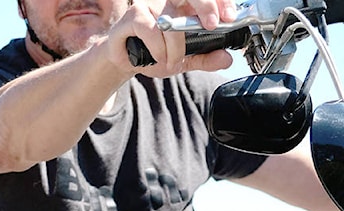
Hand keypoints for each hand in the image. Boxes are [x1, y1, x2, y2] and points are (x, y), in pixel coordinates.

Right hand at [103, 0, 233, 74]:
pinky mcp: (133, 15)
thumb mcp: (184, 59)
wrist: (124, 61)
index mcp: (185, 6)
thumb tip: (226, 59)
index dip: (220, 2)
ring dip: (176, 46)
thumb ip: (205, 58)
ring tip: (173, 62)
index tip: (229, 17)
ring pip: (170, 20)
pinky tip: (159, 58)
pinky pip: (149, 29)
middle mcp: (168, 1)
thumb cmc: (152, 53)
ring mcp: (150, 5)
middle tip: (212, 25)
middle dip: (206, 6)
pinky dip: (158, 47)